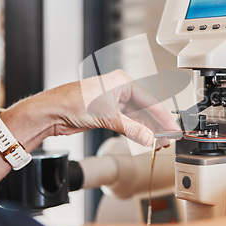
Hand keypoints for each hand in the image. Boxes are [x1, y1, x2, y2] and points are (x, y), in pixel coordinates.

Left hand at [37, 70, 180, 146]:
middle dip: (156, 126)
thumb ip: (132, 129)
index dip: (163, 118)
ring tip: (158, 144)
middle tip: (168, 140)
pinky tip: (144, 140)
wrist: (52, 111)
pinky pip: (128, 123)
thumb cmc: (72, 102)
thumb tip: (150, 138)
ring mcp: (113, 102)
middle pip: (145, 110)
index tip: (173, 130)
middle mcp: (120, 90)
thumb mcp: (108, 116)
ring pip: (137, 118)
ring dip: (147, 131)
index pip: (150, 101)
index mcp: (123, 82)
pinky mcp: (107, 113)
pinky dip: (136, 132)